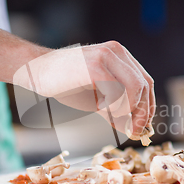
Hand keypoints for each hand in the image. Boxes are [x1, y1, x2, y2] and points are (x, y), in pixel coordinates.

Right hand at [14, 41, 154, 137]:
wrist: (35, 71)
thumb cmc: (65, 84)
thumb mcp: (98, 99)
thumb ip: (117, 111)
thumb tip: (135, 130)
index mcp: (120, 56)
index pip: (146, 82)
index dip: (148, 107)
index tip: (143, 126)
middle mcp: (117, 52)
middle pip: (144, 86)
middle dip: (141, 113)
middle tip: (133, 131)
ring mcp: (106, 56)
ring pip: (135, 88)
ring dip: (127, 110)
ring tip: (110, 116)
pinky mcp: (94, 66)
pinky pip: (117, 91)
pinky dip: (114, 106)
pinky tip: (100, 108)